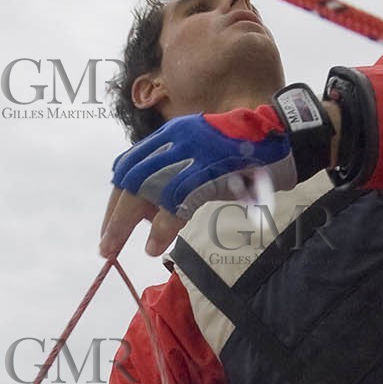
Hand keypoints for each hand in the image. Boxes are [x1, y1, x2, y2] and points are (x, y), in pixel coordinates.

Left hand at [99, 85, 331, 258]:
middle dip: (114, 215)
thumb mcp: (201, 155)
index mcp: (171, 135)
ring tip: (113, 248)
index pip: (129, 166)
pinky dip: (161, 229)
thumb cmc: (242, 150)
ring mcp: (189, 157)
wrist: (277, 135)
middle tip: (105, 244)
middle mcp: (174, 142)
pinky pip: (175, 205)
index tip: (109, 222)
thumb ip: (177, 176)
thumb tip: (152, 212)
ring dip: (124, 224)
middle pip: (131, 180)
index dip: (116, 198)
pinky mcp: (206, 175)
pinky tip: (151, 247)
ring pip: (145, 193)